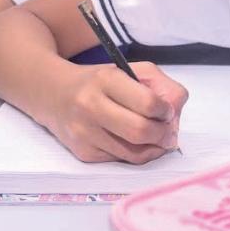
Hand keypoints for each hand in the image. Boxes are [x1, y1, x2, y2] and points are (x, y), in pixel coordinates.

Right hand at [43, 61, 187, 163]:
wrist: (53, 94)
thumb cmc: (99, 82)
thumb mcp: (130, 70)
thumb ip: (160, 85)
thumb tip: (175, 113)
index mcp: (106, 79)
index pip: (148, 103)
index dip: (166, 111)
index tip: (167, 111)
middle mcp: (91, 105)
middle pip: (141, 132)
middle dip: (164, 134)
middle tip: (169, 132)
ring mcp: (85, 132)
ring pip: (134, 153)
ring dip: (154, 148)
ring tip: (156, 138)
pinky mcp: (83, 152)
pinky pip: (121, 160)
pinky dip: (136, 153)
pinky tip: (135, 142)